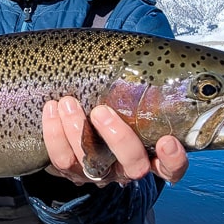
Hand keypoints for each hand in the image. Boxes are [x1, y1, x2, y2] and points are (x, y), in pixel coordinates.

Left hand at [41, 96, 188, 185]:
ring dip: (77, 132)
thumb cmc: (116, 104)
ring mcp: (99, 172)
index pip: (171, 167)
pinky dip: (54, 135)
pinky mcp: (71, 171)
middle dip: (117, 138)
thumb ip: (140, 86)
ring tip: (68, 103)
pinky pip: (61, 159)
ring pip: (90, 163)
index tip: (167, 140)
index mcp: (150, 154)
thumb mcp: (132, 98)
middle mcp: (127, 167)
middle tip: (100, 111)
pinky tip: (51, 109)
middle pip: (132, 165)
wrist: (81, 123)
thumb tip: (138, 51)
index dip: (173, 160)